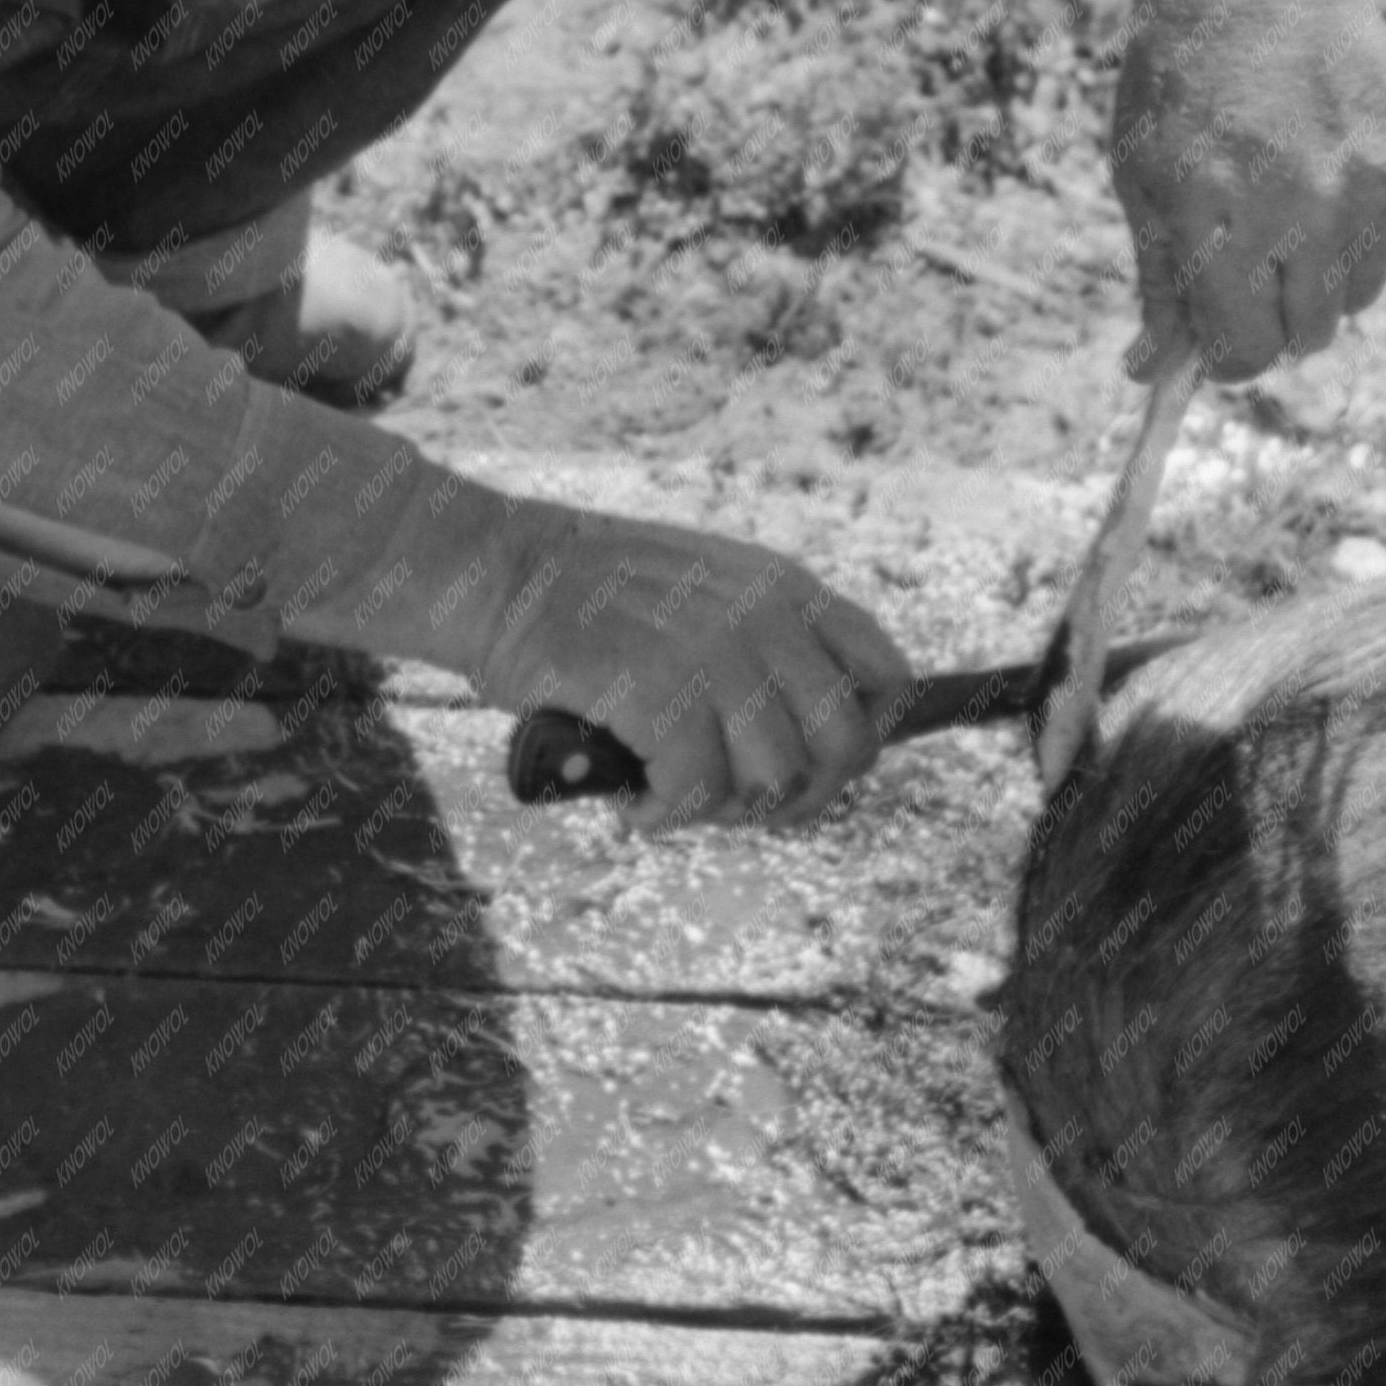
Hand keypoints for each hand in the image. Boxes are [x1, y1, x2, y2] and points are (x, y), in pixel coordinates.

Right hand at [464, 501, 913, 831]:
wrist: (498, 573)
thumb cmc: (591, 600)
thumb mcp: (706, 592)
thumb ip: (768, 644)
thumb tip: (821, 744)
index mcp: (784, 588)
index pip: (887, 677)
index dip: (862, 735)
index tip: (807, 760)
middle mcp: (764, 617)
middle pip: (848, 747)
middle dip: (798, 791)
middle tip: (731, 792)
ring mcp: (715, 653)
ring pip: (776, 780)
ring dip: (721, 805)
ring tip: (668, 785)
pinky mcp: (659, 691)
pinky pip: (699, 792)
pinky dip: (663, 812)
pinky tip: (632, 794)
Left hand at [1112, 0, 1385, 379]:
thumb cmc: (1180, 77)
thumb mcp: (1140, 175)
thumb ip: (1156, 280)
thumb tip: (1153, 375)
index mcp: (1219, 212)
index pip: (1245, 353)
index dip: (1227, 353)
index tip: (1218, 335)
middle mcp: (1304, 201)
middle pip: (1303, 335)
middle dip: (1269, 313)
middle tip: (1247, 257)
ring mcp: (1373, 177)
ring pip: (1354, 295)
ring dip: (1317, 271)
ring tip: (1284, 195)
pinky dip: (1361, 220)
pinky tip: (1326, 157)